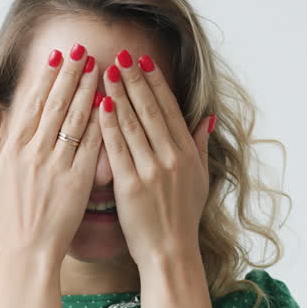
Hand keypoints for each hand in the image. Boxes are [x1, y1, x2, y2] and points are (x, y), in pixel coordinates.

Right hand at [0, 44, 103, 261]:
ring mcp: (58, 164)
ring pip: (76, 118)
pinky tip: (111, 103)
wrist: (28, 253)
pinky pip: (92, 144)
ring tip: (99, 67)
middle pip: (56, 103)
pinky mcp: (79, 180)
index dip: (46, 79)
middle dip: (70, 74)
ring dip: (88, 89)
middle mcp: (35, 152)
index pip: (32, 105)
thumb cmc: (6, 223)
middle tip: (82, 50)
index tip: (56, 58)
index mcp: (12, 150)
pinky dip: (101, 122)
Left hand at [98, 50, 214, 270]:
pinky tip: (99, 104)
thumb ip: (201, 146)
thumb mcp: (200, 180)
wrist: (170, 253)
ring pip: (132, 124)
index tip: (144, 62)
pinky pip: (117, 148)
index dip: (156, 83)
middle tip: (121, 54)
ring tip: (106, 70)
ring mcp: (152, 171)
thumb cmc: (182, 218)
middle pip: (150, 110)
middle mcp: (172, 158)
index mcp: (188, 154)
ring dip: (118, 94)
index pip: (170, 110)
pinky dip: (108, 124)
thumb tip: (207, 118)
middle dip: (135, 80)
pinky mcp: (130, 186)